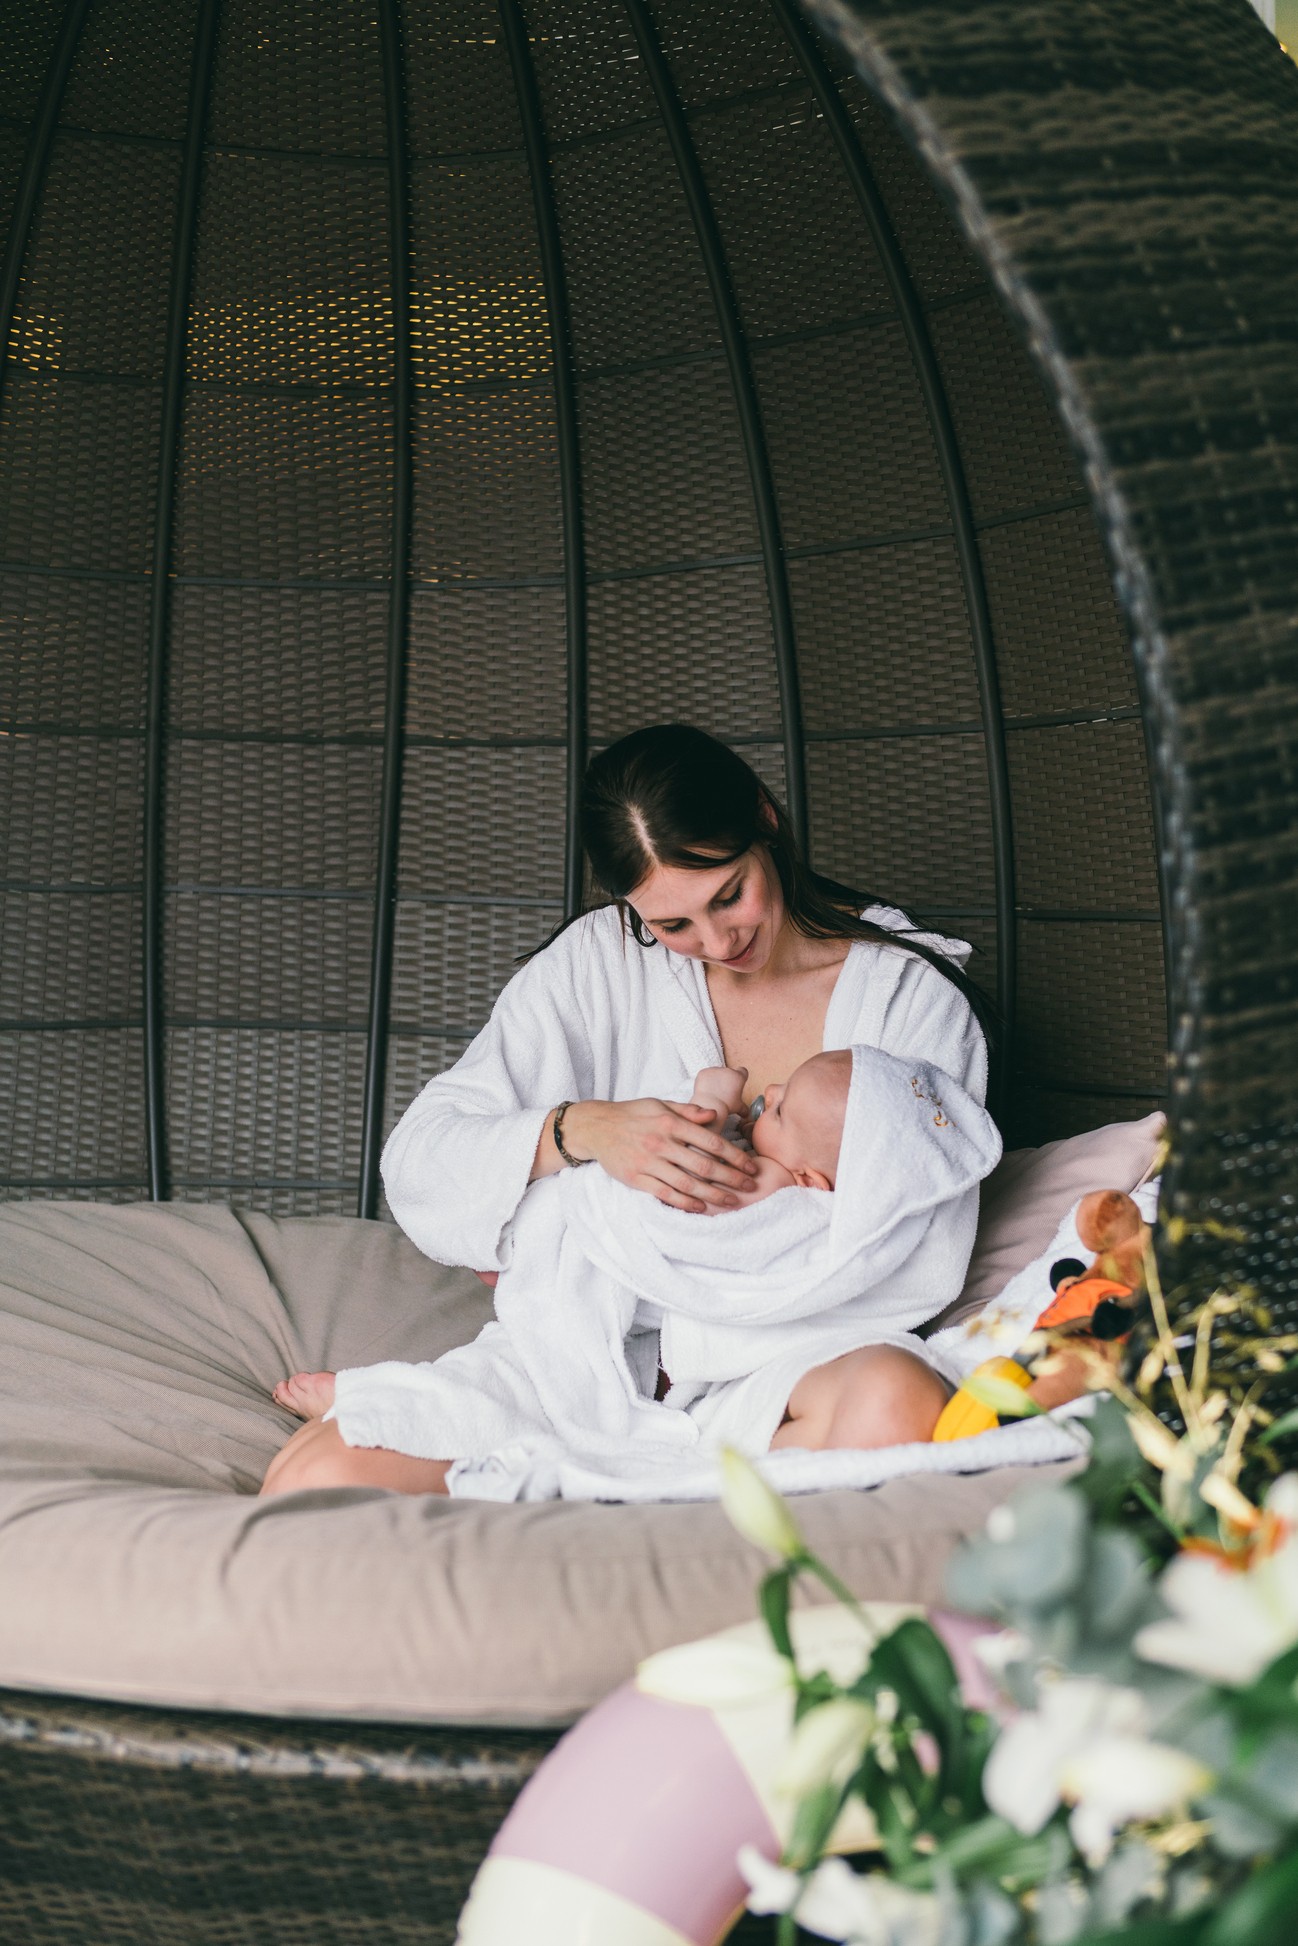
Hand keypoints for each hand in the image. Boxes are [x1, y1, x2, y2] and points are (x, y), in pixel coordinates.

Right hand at [564, 1097, 759, 1212]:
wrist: (596, 1127)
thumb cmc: (632, 1114)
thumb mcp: (660, 1104)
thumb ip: (688, 1111)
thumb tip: (713, 1114)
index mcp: (671, 1123)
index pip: (710, 1141)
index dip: (734, 1155)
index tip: (750, 1165)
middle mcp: (661, 1143)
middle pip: (703, 1165)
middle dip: (731, 1177)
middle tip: (750, 1186)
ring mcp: (648, 1162)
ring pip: (687, 1183)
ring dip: (713, 1195)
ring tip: (731, 1202)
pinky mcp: (636, 1179)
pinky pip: (665, 1194)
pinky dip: (685, 1203)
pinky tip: (701, 1208)